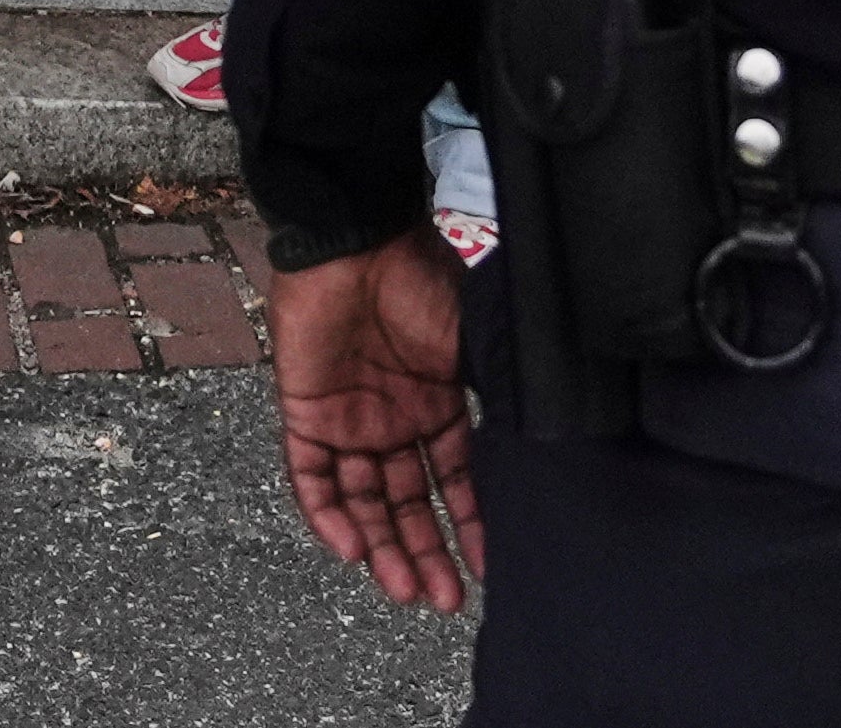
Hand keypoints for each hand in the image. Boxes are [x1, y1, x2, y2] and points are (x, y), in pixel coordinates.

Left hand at [268, 236, 482, 613]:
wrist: (356, 241)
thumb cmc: (422, 278)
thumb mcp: (474, 346)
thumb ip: (496, 398)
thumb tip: (535, 453)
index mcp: (436, 403)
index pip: (453, 480)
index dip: (468, 524)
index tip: (486, 567)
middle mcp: (392, 419)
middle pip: (406, 503)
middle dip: (424, 553)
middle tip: (442, 600)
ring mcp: (347, 418)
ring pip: (362, 500)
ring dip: (381, 548)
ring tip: (404, 590)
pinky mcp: (304, 411)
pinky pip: (309, 477)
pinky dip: (327, 515)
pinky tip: (353, 549)